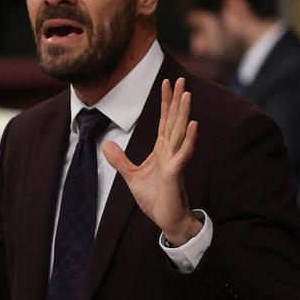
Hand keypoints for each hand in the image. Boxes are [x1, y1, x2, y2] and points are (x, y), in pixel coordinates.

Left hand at [103, 78, 200, 245]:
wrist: (167, 220)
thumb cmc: (156, 199)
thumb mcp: (132, 177)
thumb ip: (120, 160)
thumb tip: (106, 144)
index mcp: (161, 150)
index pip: (163, 121)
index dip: (165, 102)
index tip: (167, 82)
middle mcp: (170, 151)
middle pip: (173, 120)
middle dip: (177, 100)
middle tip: (182, 79)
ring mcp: (174, 161)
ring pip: (180, 132)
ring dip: (184, 113)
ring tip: (188, 94)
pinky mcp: (176, 173)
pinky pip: (183, 154)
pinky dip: (189, 140)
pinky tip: (194, 125)